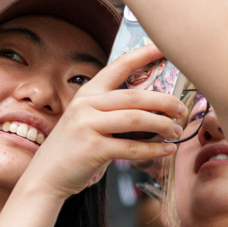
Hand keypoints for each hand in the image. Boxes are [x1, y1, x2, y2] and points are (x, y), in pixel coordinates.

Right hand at [19, 44, 184, 201]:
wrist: (45, 177)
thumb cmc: (72, 150)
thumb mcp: (86, 120)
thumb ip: (111, 111)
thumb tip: (152, 109)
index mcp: (87, 93)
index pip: (119, 66)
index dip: (144, 55)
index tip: (164, 49)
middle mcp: (86, 105)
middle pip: (135, 96)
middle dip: (164, 101)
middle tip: (182, 109)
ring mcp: (88, 125)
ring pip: (136, 119)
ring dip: (162, 125)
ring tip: (176, 131)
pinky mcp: (93, 148)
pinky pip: (132, 147)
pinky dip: (153, 149)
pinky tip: (166, 150)